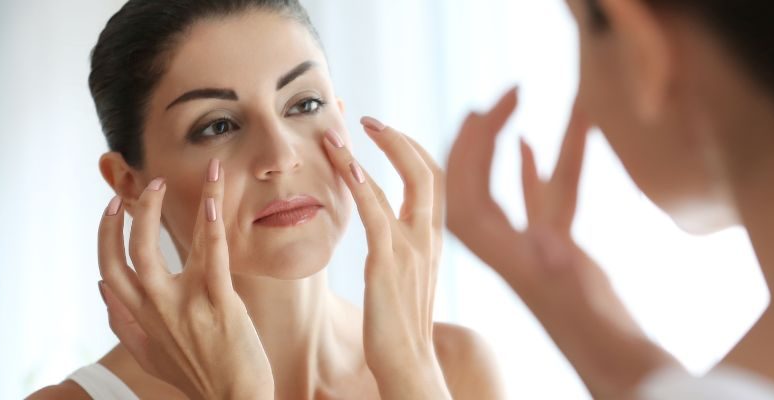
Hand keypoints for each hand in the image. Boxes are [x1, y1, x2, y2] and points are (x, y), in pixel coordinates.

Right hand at [97, 159, 273, 399]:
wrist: (233, 398)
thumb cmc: (194, 375)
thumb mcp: (148, 353)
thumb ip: (121, 323)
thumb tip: (100, 288)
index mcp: (139, 315)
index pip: (108, 267)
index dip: (106, 233)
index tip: (113, 205)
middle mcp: (157, 307)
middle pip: (132, 252)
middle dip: (139, 213)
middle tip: (152, 185)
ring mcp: (187, 305)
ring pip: (175, 248)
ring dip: (183, 208)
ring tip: (195, 178)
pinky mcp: (220, 304)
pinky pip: (214, 259)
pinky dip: (213, 229)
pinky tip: (214, 204)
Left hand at [322, 119, 450, 399]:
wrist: (409, 366)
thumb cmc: (400, 331)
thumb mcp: (407, 282)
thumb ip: (401, 253)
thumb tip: (386, 237)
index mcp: (433, 242)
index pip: (434, 181)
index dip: (413, 151)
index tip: (387, 134)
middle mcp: (429, 239)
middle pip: (428, 172)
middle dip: (400, 139)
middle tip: (369, 121)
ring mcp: (412, 248)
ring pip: (403, 183)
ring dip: (372, 152)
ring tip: (339, 133)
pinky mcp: (388, 261)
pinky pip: (376, 211)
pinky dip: (361, 181)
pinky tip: (343, 162)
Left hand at [445, 88, 678, 397]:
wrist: (619, 366)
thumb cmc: (602, 339)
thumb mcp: (579, 297)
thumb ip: (560, 266)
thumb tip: (545, 238)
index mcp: (503, 253)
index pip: (465, 190)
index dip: (467, 148)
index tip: (480, 109)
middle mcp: (509, 248)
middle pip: (478, 182)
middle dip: (482, 136)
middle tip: (501, 96)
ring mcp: (533, 248)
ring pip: (515, 186)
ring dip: (513, 143)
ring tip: (518, 100)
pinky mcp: (557, 253)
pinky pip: (539, 201)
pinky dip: (534, 170)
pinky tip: (530, 144)